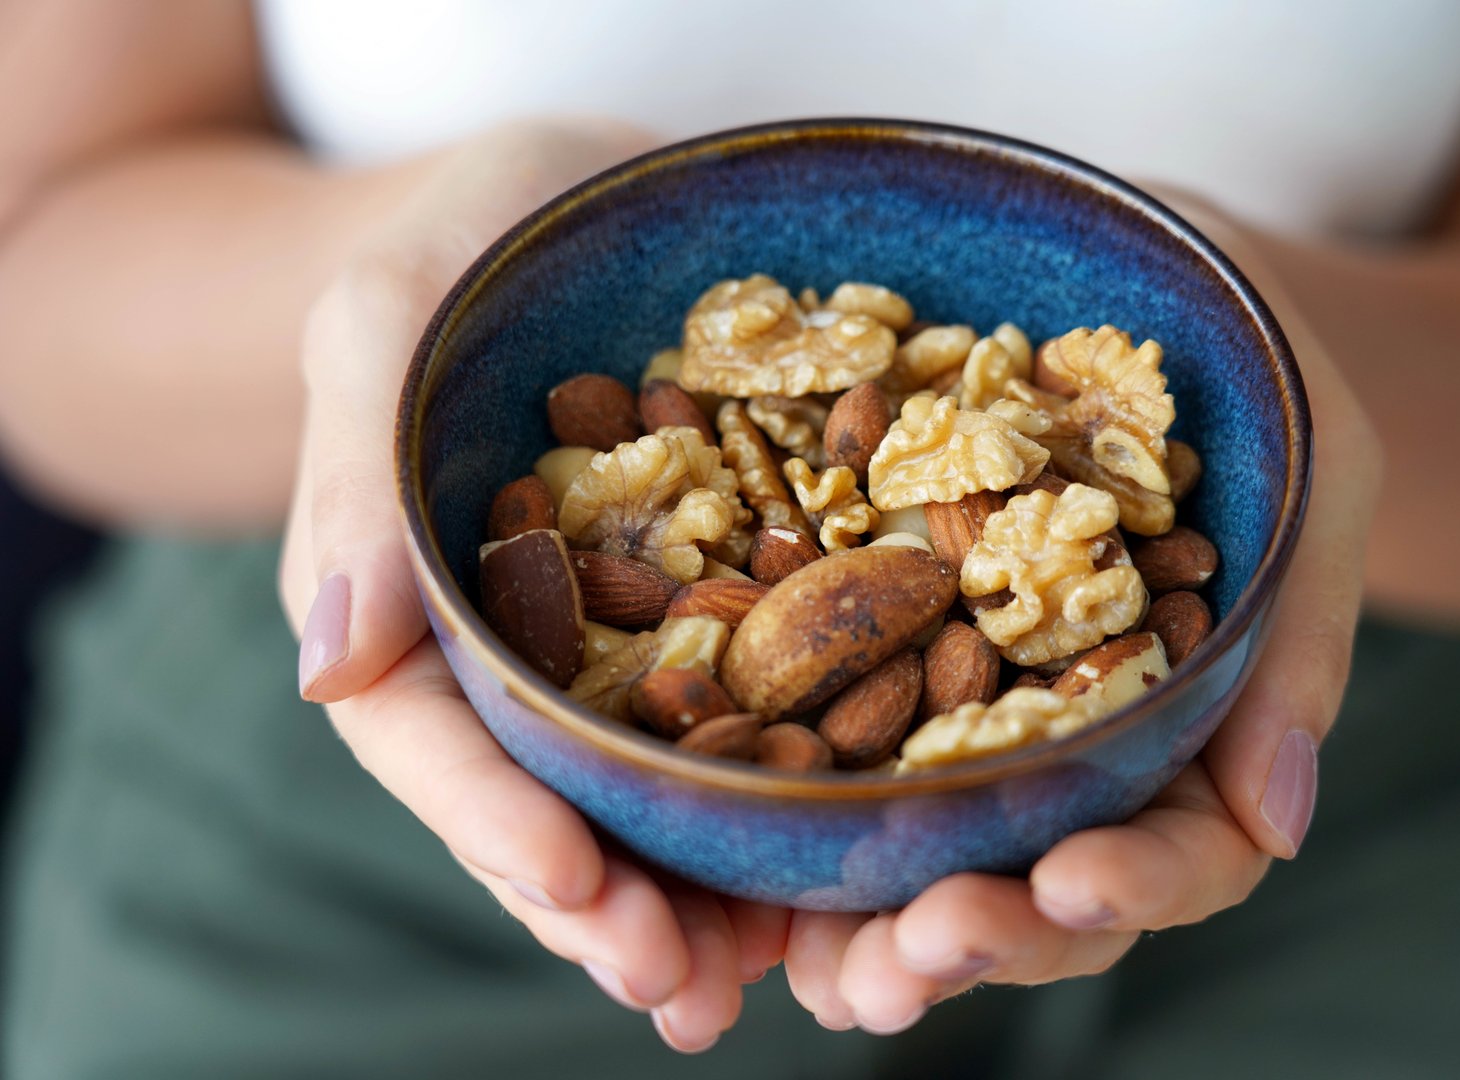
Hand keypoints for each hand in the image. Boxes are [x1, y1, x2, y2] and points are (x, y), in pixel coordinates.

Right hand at [278, 119, 787, 1051]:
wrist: (595, 198)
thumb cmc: (475, 237)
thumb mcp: (387, 314)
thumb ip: (353, 470)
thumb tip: (328, 664)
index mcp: (408, 592)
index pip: (431, 734)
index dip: (495, 821)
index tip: (579, 886)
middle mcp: (510, 643)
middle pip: (540, 800)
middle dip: (607, 905)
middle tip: (683, 991)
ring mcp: (617, 641)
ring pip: (641, 796)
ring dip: (696, 900)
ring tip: (767, 986)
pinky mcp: (717, 613)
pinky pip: (742, 724)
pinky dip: (775, 809)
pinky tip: (832, 880)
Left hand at [783, 200, 1382, 1033]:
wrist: (1130, 274)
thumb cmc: (1253, 370)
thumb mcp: (1312, 473)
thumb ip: (1297, 636)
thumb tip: (1276, 822)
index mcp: (1193, 725)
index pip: (1186, 850)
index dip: (1137, 884)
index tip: (1072, 878)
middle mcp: (1074, 741)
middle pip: (1041, 882)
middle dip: (987, 933)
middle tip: (917, 953)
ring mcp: (967, 703)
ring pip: (929, 849)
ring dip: (875, 924)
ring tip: (818, 964)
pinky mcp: (873, 647)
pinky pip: (828, 743)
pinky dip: (790, 814)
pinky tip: (740, 851)